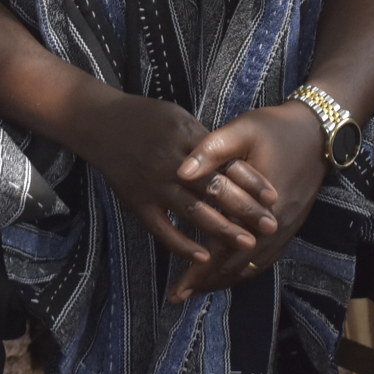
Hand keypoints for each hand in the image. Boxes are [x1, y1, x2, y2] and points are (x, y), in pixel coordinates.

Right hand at [70, 92, 277, 270]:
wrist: (99, 123)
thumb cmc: (145, 117)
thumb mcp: (179, 117)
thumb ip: (204, 143)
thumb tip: (235, 166)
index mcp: (185, 137)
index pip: (225, 162)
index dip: (251, 181)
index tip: (274, 197)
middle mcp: (171, 162)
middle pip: (214, 189)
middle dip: (245, 209)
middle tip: (270, 224)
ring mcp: (152, 184)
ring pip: (192, 211)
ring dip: (221, 229)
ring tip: (247, 243)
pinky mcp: (136, 202)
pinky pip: (162, 228)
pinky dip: (182, 244)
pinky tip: (202, 256)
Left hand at [168, 101, 326, 301]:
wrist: (319, 131)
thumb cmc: (277, 128)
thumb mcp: (242, 130)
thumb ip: (211, 150)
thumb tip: (181, 172)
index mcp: (258, 207)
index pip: (224, 251)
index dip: (200, 272)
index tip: (177, 288)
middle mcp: (275, 226)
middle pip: (237, 267)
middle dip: (207, 282)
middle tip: (179, 295)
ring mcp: (286, 228)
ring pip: (252, 266)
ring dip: (225, 279)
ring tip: (199, 287)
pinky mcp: (291, 224)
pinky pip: (266, 258)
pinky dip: (245, 269)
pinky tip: (230, 271)